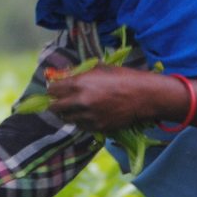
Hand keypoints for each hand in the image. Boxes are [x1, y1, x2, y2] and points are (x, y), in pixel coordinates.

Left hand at [47, 65, 188, 132]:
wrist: (143, 96)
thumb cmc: (122, 77)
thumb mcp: (99, 68)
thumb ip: (80, 73)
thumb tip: (64, 76)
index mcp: (79, 84)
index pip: (53, 90)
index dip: (53, 89)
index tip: (55, 88)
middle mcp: (81, 102)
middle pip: (54, 107)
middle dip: (55, 103)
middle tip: (60, 100)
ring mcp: (89, 116)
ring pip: (66, 119)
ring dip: (67, 113)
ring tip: (74, 107)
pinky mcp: (97, 127)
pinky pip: (80, 126)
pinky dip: (80, 120)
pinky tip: (86, 114)